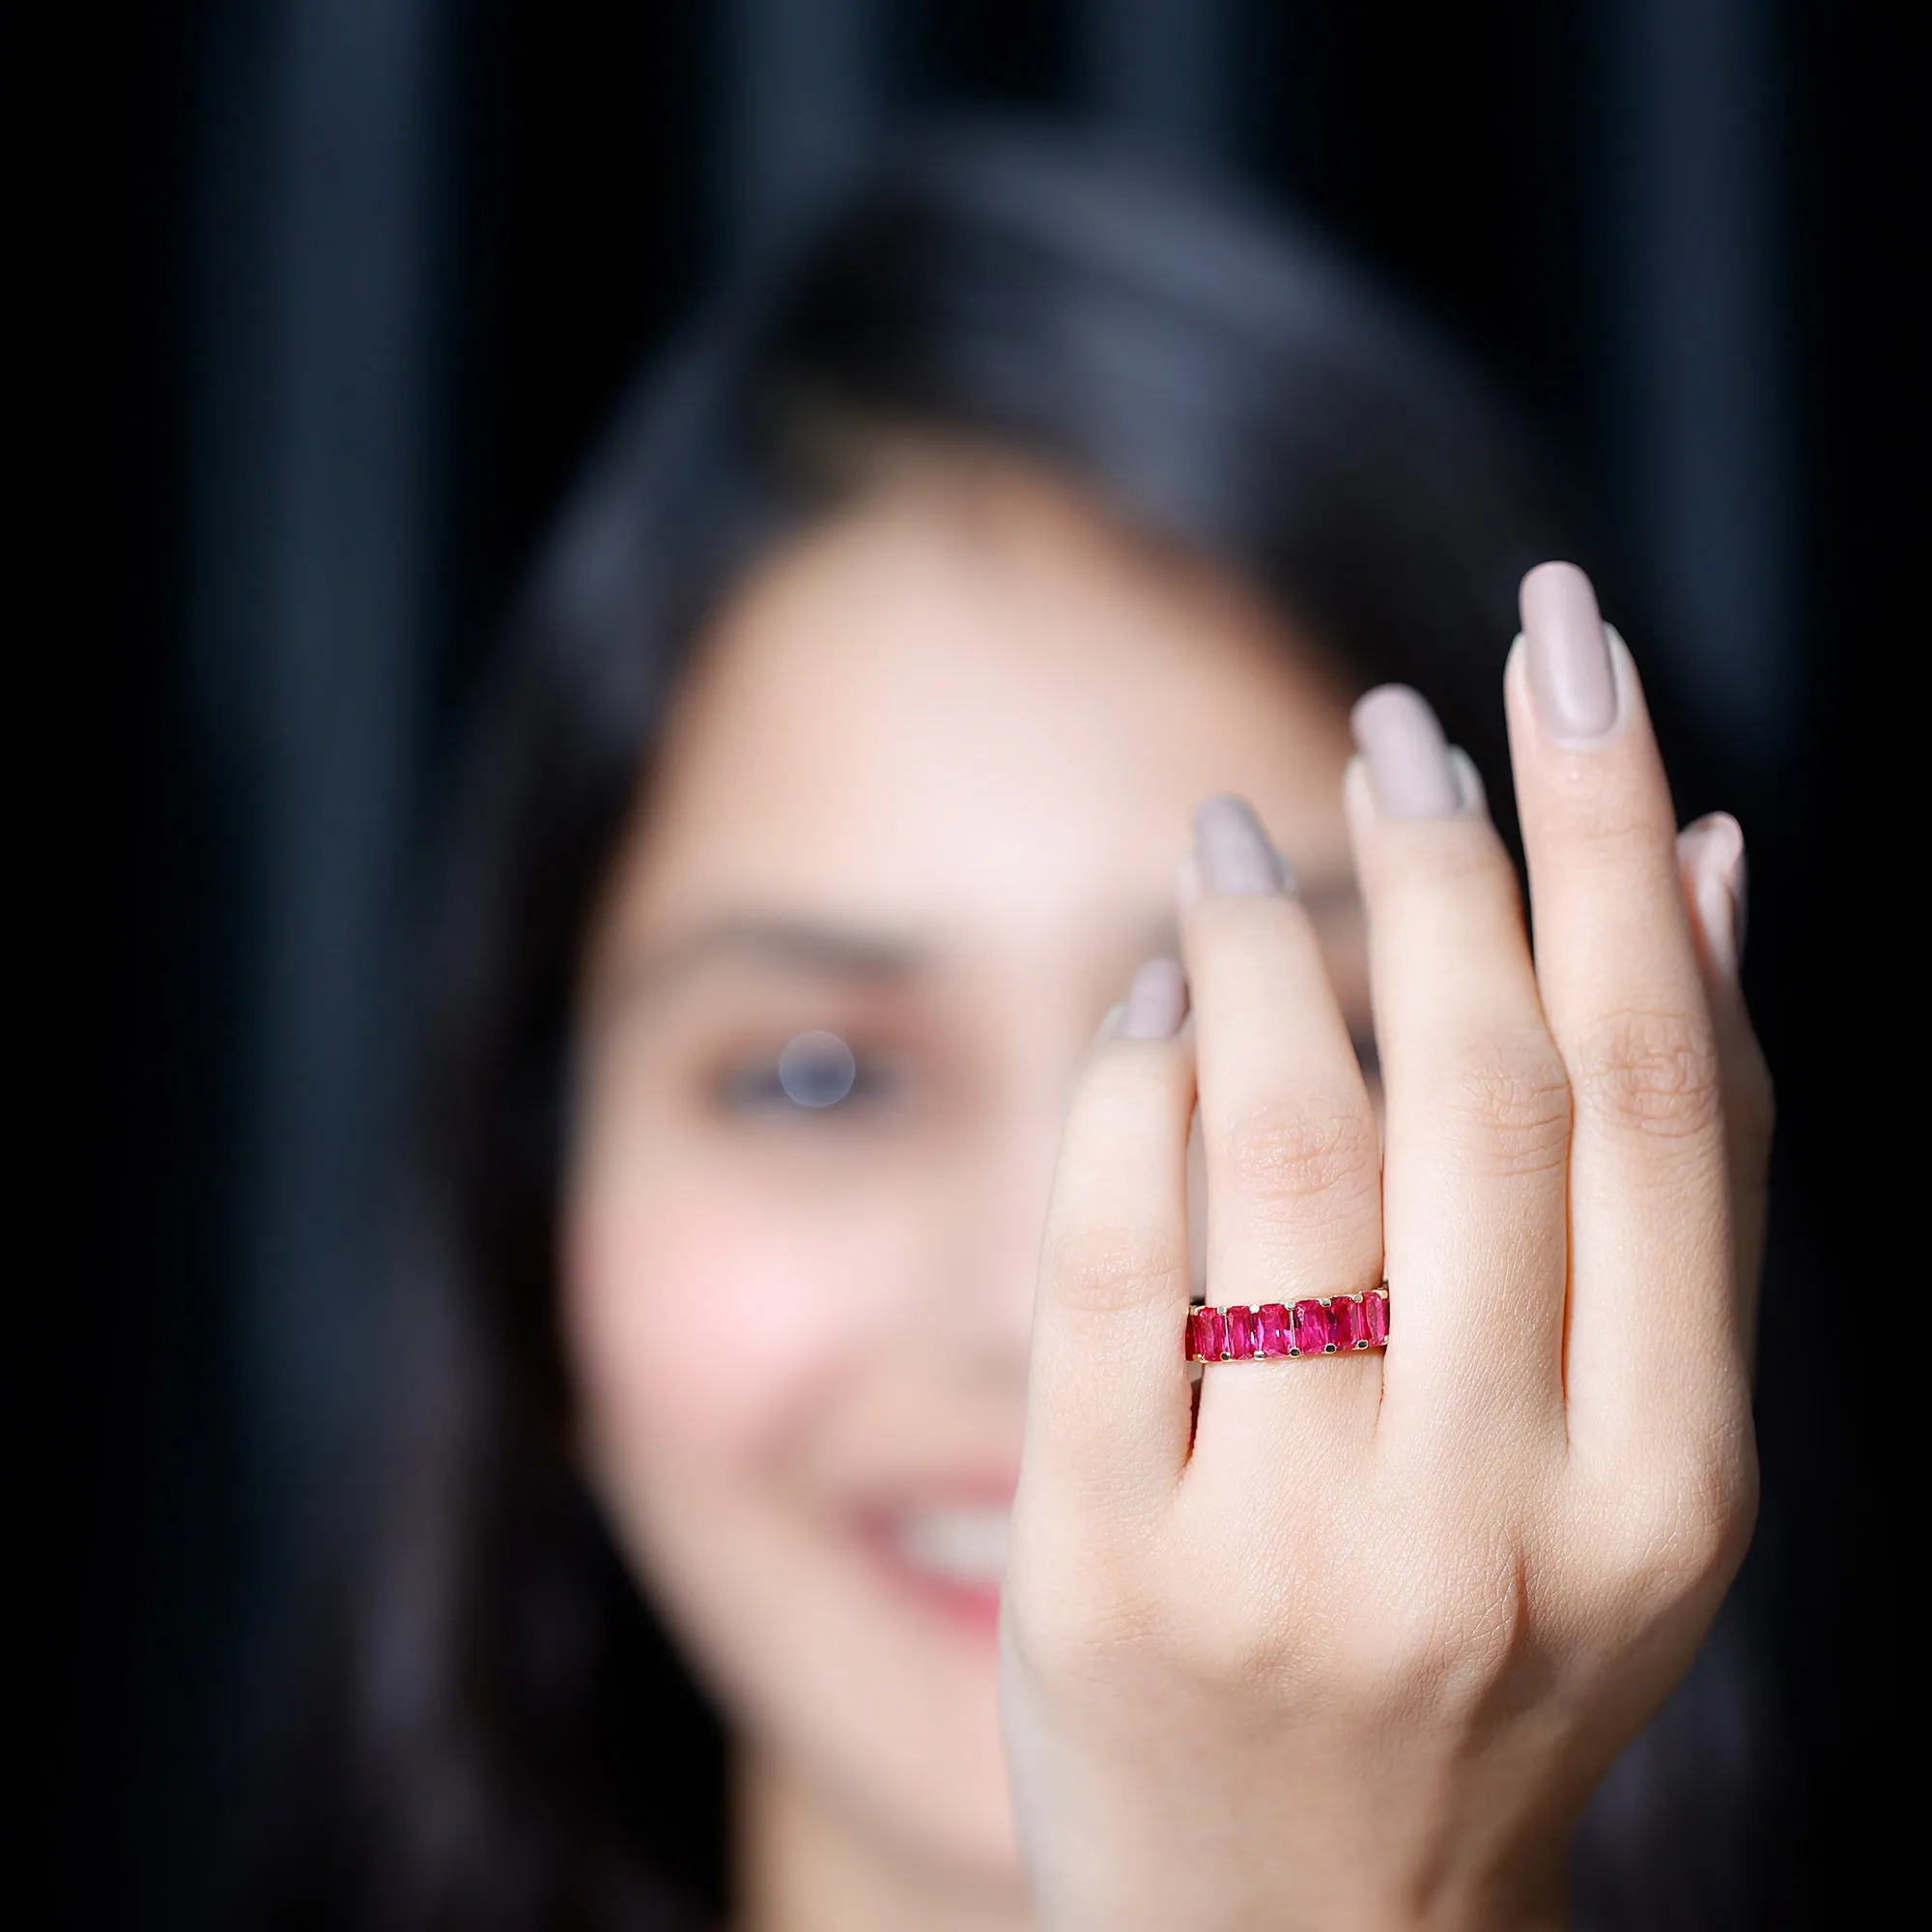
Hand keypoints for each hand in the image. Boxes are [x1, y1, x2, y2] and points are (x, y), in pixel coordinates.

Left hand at [1000, 564, 1771, 1930]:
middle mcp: (1498, 1515)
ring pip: (1282, 1147)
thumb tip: (1713, 869)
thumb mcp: (1635, 1456)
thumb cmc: (1487, 1652)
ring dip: (1263, 945)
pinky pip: (1111, 1266)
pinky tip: (1144, 1001)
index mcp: (1668, 1483)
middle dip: (1443, 853)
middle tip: (1398, 720)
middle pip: (1476, 1087)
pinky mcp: (1107, 1575)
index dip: (1611, 832)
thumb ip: (1677, 1179)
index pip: (1656, 1081)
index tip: (1567, 649)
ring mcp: (1292, 1553)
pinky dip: (1128, 1092)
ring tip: (1247, 833)